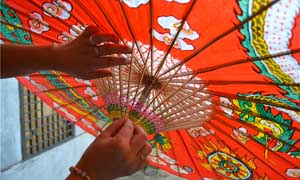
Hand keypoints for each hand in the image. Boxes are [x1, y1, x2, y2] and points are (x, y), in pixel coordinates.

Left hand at [0, 25, 130, 78]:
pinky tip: (100, 29)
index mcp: (92, 63)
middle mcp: (90, 53)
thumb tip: (112, 74)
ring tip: (117, 39)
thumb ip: (99, 75)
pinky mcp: (81, 37)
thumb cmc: (72, 68)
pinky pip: (88, 30)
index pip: (109, 62)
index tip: (128, 60)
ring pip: (98, 39)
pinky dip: (94, 28)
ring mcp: (86, 44)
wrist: (57, 58)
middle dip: (120, 50)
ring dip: (108, 37)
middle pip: (107, 50)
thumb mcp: (85, 76)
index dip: (120, 61)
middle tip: (130, 50)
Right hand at [67, 119, 151, 179]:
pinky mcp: (134, 169)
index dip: (128, 122)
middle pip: (143, 136)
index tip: (125, 121)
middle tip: (131, 129)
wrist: (90, 174)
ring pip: (147, 147)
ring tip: (134, 141)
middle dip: (138, 129)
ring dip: (142, 142)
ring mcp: (132, 163)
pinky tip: (135, 151)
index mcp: (119, 144)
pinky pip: (146, 159)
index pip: (130, 127)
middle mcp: (128, 153)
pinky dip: (143, 153)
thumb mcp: (101, 137)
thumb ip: (115, 126)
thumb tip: (124, 119)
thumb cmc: (93, 155)